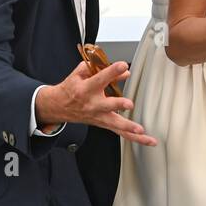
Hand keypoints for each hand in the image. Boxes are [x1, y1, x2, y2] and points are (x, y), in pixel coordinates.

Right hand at [34, 61, 155, 145]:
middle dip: (118, 105)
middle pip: (107, 106)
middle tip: (129, 104)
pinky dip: (134, 137)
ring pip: (115, 124)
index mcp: (85, 89)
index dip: (112, 71)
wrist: (58, 106)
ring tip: (140, 130)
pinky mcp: (103, 124)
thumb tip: (124, 72)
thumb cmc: (71, 89)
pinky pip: (120, 133)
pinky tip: (147, 140)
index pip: (100, 79)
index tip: (123, 66)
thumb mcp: (80, 74)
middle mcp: (92, 104)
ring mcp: (98, 116)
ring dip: (128, 127)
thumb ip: (101, 69)